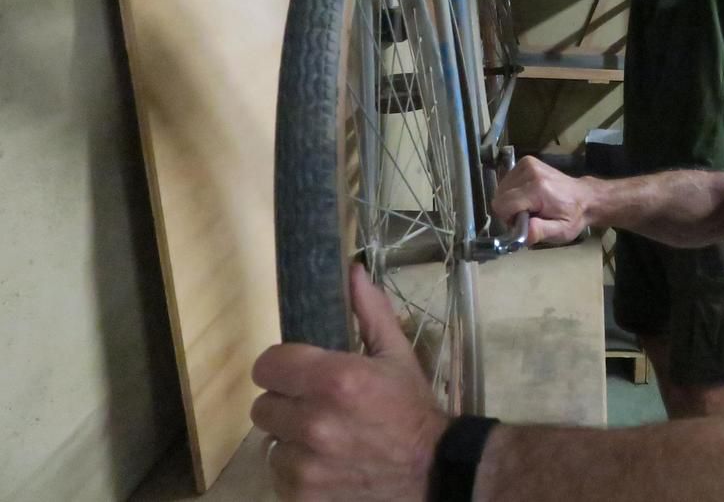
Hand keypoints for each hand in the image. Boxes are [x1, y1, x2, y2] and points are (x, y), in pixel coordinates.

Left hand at [251, 265, 446, 500]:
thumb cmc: (412, 409)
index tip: (298, 373)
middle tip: (316, 406)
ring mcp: (306, 463)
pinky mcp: (303, 495)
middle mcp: (315, 421)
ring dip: (290, 437)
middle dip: (287, 403)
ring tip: (322, 437)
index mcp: (336, 379)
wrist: (433, 471)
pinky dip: (296, 468)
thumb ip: (370, 312)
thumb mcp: (397, 355)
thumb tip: (352, 270)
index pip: (268, 365)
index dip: (282, 367)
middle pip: (263, 405)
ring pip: (270, 441)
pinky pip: (278, 473)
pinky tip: (324, 462)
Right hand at [492, 156, 596, 244]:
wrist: (585, 197)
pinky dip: (513, 191)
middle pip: (500, 196)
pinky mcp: (526, 161)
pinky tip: (528, 196)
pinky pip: (507, 180)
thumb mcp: (561, 231)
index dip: (509, 218)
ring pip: (501, 188)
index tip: (523, 222)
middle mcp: (530, 171)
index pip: (502, 204)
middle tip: (528, 215)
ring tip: (530, 205)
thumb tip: (521, 232)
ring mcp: (527, 163)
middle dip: (509, 210)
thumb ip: (540, 232)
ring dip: (511, 200)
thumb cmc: (572, 216)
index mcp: (538, 189)